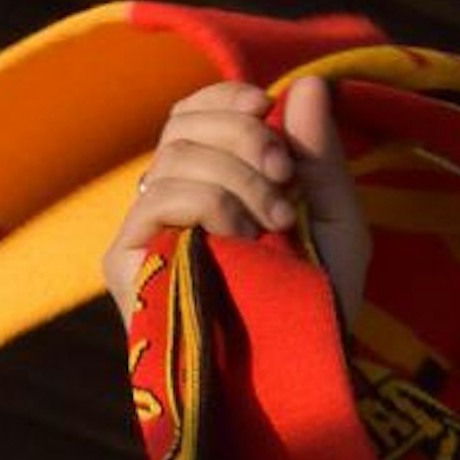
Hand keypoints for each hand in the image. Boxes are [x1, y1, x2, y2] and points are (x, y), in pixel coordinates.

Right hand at [103, 75, 370, 332]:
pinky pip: (157, 199)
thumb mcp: (335, 219)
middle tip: (285, 178)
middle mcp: (169, 204)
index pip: (191, 115)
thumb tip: (302, 83)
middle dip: (242, 137)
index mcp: (210, 185)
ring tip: (274, 223)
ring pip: (173, 158)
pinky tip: (242, 238)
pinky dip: (208, 203)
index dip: (224, 99)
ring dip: (235, 176)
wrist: (295, 376)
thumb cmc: (319, 305)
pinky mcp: (124, 264)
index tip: (266, 109)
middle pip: (181, 126)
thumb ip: (321, 155)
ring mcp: (143, 235)